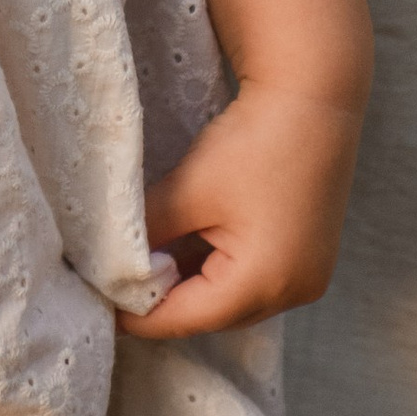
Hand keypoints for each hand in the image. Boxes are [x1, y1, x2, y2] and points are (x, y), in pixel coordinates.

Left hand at [121, 82, 362, 342]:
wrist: (315, 99)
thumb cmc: (253, 143)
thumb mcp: (186, 191)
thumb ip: (145, 234)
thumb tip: (110, 262)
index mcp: (263, 283)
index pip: (186, 316)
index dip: (139, 315)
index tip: (101, 312)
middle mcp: (293, 292)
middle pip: (213, 314)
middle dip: (166, 302)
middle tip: (118, 287)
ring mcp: (307, 278)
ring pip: (233, 299)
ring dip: (192, 286)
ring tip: (146, 266)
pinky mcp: (310, 258)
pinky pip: (254, 279)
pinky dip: (218, 270)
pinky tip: (185, 248)